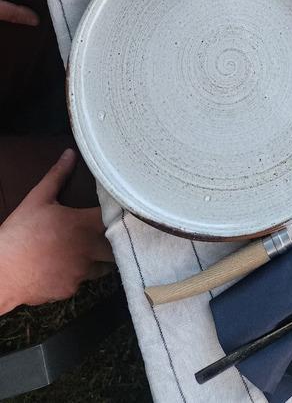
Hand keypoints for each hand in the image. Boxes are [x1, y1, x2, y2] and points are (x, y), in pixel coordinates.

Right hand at [0, 149, 114, 312]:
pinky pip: (81, 281)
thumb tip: (70, 154)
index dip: (121, 212)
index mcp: (85, 225)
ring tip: (93, 251)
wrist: (2, 273)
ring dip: (101, 259)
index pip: (116, 216)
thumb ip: (57, 175)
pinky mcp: (70, 289)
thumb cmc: (20, 233)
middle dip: (117, 240)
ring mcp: (81, 272)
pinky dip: (78, 274)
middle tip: (113, 233)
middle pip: (117, 246)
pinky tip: (66, 267)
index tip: (125, 209)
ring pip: (103, 266)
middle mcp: (89, 249)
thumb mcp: (37, 199)